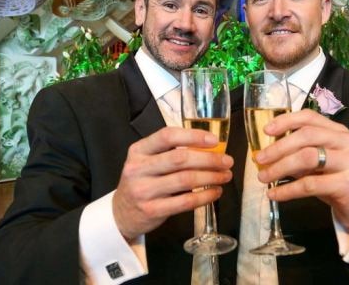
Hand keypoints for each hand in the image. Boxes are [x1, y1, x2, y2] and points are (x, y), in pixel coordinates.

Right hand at [113, 127, 233, 239]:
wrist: (121, 213)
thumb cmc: (142, 181)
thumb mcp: (147, 161)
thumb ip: (170, 152)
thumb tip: (210, 148)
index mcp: (138, 150)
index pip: (167, 136)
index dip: (193, 136)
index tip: (214, 140)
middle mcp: (138, 168)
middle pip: (180, 159)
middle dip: (209, 159)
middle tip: (227, 161)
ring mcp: (144, 191)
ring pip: (185, 180)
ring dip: (211, 177)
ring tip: (225, 176)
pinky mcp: (152, 210)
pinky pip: (185, 202)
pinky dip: (205, 196)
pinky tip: (215, 192)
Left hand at [254, 109, 348, 232]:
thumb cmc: (337, 181)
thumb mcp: (320, 163)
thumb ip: (300, 153)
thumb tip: (268, 154)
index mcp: (340, 131)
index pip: (310, 117)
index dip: (286, 121)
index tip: (266, 131)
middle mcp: (348, 142)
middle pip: (307, 136)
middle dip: (278, 147)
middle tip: (260, 159)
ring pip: (307, 157)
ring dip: (280, 167)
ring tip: (264, 178)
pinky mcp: (348, 183)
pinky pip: (310, 184)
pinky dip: (288, 190)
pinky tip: (275, 195)